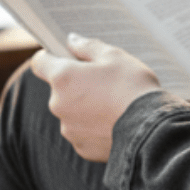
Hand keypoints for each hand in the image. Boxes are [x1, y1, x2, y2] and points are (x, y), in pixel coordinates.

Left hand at [30, 34, 161, 161]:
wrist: (149, 128)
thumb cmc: (131, 85)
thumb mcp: (114, 55)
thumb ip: (87, 46)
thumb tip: (71, 41)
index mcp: (62, 77)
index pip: (40, 62)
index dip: (51, 56)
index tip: (66, 56)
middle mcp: (57, 104)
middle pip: (59, 88)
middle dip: (76, 83)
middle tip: (104, 81)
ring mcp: (68, 129)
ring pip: (71, 111)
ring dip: (84, 106)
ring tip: (113, 103)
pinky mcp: (81, 148)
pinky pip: (83, 131)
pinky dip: (94, 126)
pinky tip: (115, 121)